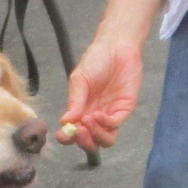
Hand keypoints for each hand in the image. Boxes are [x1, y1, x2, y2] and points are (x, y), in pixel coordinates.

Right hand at [59, 34, 141, 152]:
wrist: (117, 46)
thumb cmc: (96, 59)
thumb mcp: (79, 79)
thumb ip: (74, 100)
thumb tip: (65, 122)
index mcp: (81, 111)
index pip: (74, 133)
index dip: (68, 138)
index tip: (62, 135)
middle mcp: (95, 117)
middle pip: (90, 142)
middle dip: (83, 141)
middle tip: (77, 131)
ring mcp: (111, 114)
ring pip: (104, 139)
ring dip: (95, 136)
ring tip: (87, 121)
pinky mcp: (124, 109)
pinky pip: (115, 124)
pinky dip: (105, 123)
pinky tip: (97, 114)